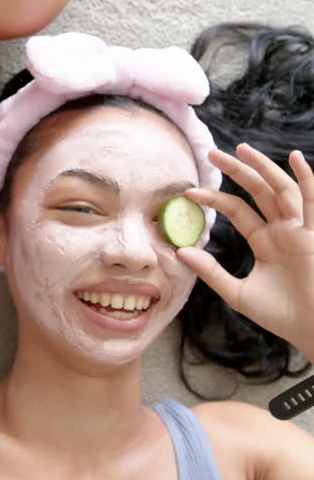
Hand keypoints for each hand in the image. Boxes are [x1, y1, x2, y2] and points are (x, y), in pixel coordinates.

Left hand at [178, 144, 313, 362]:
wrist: (309, 330)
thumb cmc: (279, 315)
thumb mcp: (237, 292)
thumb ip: (211, 272)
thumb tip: (179, 252)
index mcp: (265, 241)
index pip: (237, 210)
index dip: (214, 198)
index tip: (189, 192)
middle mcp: (282, 230)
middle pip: (257, 191)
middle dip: (236, 170)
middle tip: (211, 153)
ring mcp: (299, 230)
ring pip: (280, 189)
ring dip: (262, 167)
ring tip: (241, 149)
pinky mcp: (311, 235)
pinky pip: (310, 201)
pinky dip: (305, 178)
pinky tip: (294, 157)